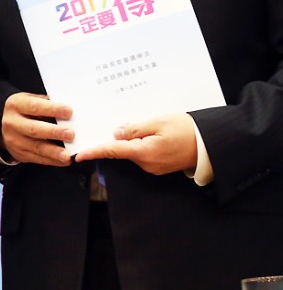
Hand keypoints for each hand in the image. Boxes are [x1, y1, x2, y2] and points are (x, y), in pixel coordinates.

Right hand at [0, 92, 73, 165]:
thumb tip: (69, 109)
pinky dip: (52, 160)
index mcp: (15, 104)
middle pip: (34, 129)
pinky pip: (37, 159)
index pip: (34, 107)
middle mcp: (12, 122)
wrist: (7, 126)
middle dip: (54, 132)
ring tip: (67, 154)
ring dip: (53, 151)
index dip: (52, 109)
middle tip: (70, 134)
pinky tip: (63, 160)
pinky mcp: (19, 154)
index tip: (69, 112)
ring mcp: (14, 139)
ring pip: (36, 147)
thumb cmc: (25, 111)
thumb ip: (47, 103)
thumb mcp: (30, 100)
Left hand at [74, 113, 196, 174]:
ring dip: (134, 140)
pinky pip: (143, 154)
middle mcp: (147, 164)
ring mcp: (154, 167)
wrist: (211, 145)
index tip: (79, 154)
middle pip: (123, 150)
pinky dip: (142, 144)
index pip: (113, 151)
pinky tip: (153, 134)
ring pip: (133, 152)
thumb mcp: (158, 123)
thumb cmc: (187, 130)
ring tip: (151, 126)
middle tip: (133, 122)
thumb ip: (134, 129)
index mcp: (144, 153)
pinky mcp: (159, 166)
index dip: (94, 151)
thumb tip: (116, 134)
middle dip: (120, 137)